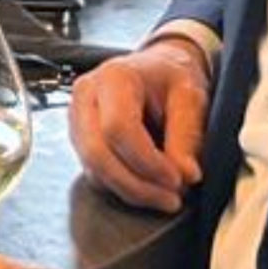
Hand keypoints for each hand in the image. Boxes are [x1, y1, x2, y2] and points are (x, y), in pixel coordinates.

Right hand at [69, 39, 208, 212]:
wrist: (158, 70)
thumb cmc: (171, 77)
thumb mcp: (190, 97)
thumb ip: (187, 136)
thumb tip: (185, 175)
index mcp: (113, 77)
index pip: (118, 128)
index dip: (147, 162)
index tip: (177, 179)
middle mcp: (86, 96)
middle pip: (97, 153)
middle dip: (136, 185)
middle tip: (171, 199)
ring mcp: (77, 119)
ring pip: (93, 169)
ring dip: (130, 190)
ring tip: (165, 196)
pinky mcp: (79, 140)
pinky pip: (94, 173)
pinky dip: (122, 187)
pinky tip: (147, 187)